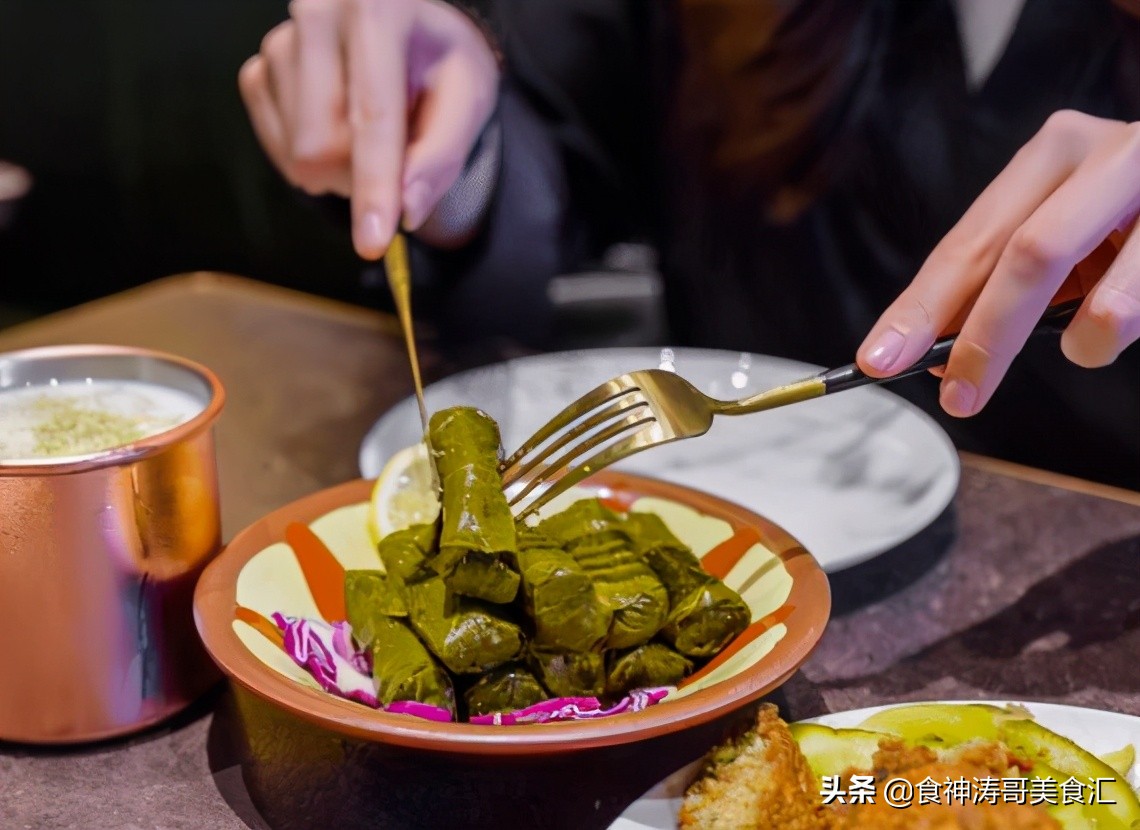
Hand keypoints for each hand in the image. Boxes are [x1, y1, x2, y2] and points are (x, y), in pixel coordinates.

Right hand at [238, 0, 499, 258]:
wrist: (409, 33)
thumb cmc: (442, 66)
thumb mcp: (468, 99)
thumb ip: (442, 155)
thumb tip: (408, 210)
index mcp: (379, 9)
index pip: (372, 115)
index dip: (374, 186)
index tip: (374, 242)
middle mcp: (317, 14)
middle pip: (322, 144)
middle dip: (361, 177)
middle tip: (396, 162)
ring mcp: (278, 42)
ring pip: (298, 153)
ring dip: (340, 170)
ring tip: (370, 136)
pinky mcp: (258, 70)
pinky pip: (276, 146)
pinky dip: (312, 160)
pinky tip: (339, 132)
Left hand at [857, 111, 1139, 416]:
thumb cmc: (1134, 219)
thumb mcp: (1069, 235)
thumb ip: (1009, 280)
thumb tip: (941, 352)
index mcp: (1054, 154)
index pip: (968, 242)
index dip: (921, 307)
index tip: (879, 360)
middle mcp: (1109, 152)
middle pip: (1024, 257)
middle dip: (983, 340)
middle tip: (959, 395)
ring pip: (1108, 302)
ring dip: (1088, 344)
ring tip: (1092, 344)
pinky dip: (1128, 327)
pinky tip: (1134, 312)